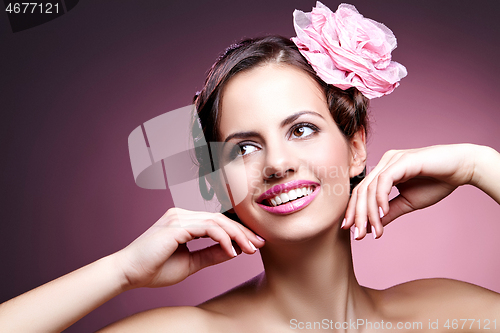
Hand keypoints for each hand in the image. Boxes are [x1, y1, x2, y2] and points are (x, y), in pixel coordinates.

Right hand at [111, 208, 264, 289]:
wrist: (128, 273)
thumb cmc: (154, 269)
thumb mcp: (190, 263)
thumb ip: (211, 255)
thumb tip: (235, 252)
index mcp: (185, 222)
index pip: (217, 223)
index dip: (238, 233)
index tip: (254, 245)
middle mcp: (182, 215)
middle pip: (221, 219)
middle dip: (243, 232)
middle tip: (260, 244)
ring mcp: (178, 218)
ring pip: (217, 221)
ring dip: (237, 235)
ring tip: (250, 250)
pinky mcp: (176, 225)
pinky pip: (207, 228)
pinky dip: (223, 239)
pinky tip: (232, 252)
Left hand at [342, 144, 476, 239]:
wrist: (462, 168)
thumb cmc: (436, 182)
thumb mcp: (407, 203)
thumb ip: (389, 213)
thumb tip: (371, 227)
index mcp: (383, 171)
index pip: (361, 192)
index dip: (354, 211)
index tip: (352, 231)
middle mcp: (384, 163)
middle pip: (362, 191)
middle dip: (358, 215)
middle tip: (358, 235)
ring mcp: (392, 160)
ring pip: (370, 188)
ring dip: (370, 212)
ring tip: (374, 231)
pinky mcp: (402, 160)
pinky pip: (385, 180)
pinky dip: (381, 198)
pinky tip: (383, 213)